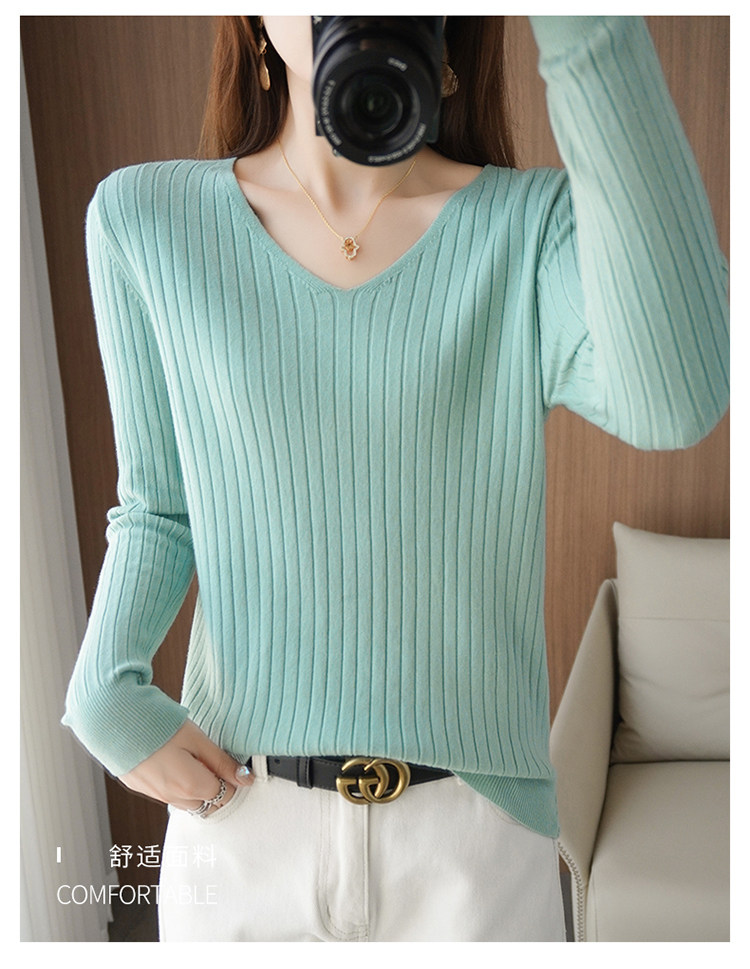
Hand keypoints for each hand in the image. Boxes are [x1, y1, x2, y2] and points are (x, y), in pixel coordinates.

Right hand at [119, 720, 253, 815]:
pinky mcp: (140, 787)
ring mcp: (154, 794)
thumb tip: (245, 779)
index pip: (224, 796)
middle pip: (206, 804)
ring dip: (195, 788)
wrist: (113, 720)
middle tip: (213, 762)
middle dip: (215, 788)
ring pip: (185, 802)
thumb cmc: (157, 724)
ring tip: (192, 759)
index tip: (230, 765)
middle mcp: (172, 796)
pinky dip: (176, 785)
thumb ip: (222, 762)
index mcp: (190, 785)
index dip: (231, 780)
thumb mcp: (197, 738)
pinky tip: (173, 761)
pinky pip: (167, 794)